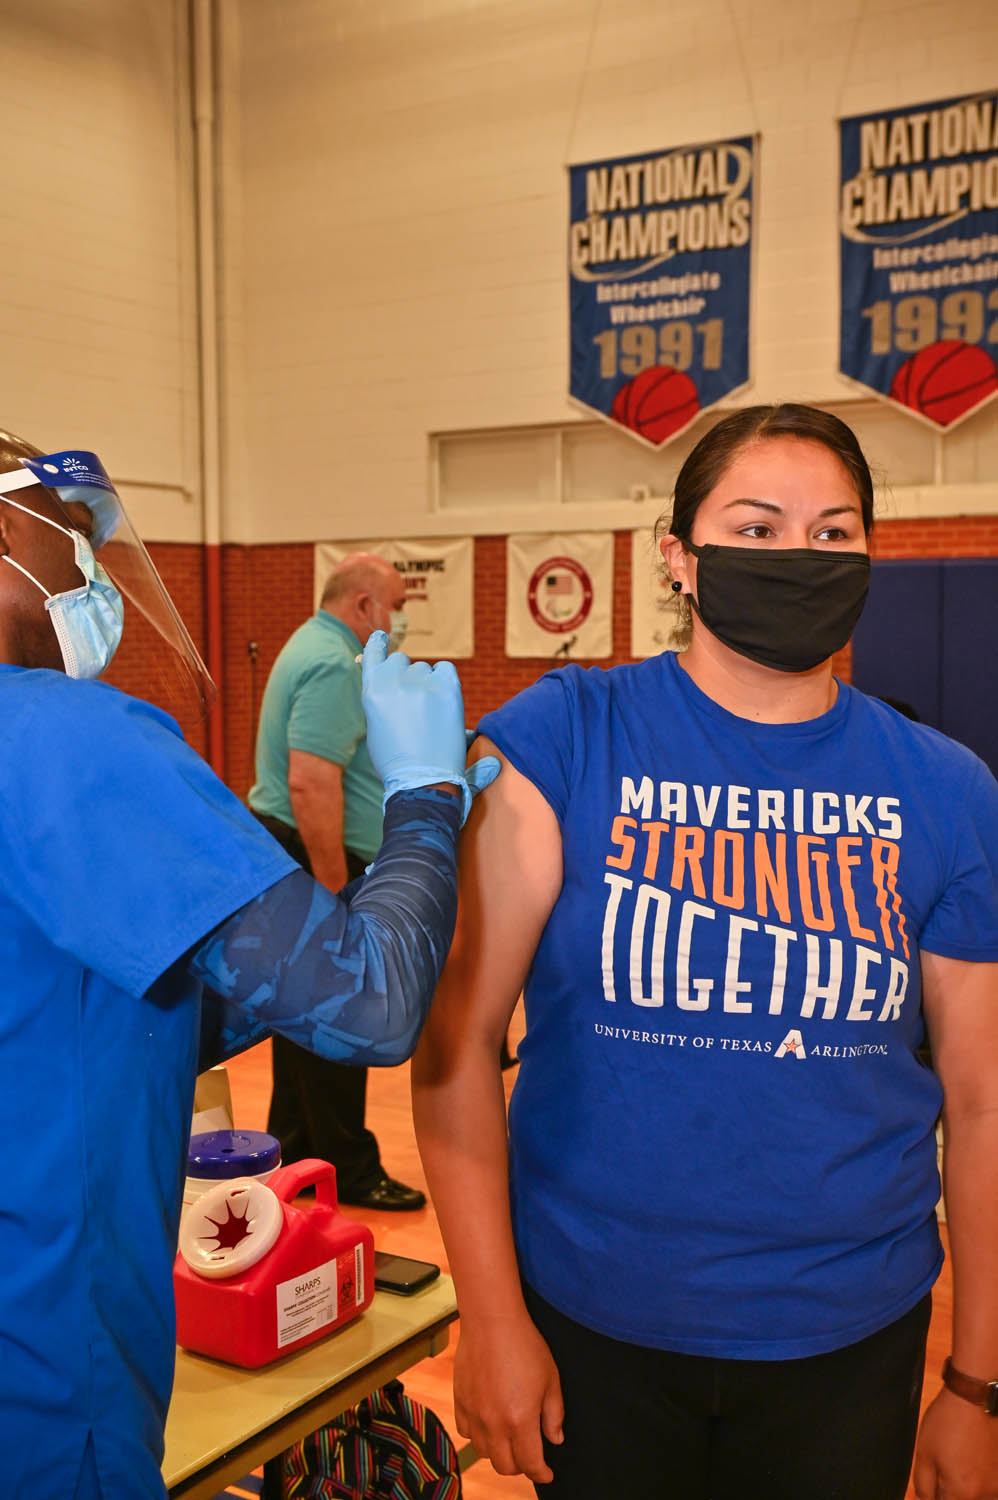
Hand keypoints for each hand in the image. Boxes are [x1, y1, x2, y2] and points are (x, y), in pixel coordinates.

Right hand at [362, 632, 498, 821]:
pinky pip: (445, 670)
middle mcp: (394, 681)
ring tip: (429, 717)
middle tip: (414, 704)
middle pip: (401, 661)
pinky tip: (443, 703)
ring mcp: (421, 683)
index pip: (373, 655)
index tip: (381, 636)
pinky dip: (445, 682)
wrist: (423, 781)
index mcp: (372, 691)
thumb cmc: (397, 760)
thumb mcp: (375, 726)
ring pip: (425, 670)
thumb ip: (378, 697)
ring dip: (427, 684)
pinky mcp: (447, 688)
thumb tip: (381, 675)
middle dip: (406, 676)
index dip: (378, 644)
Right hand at [453, 1313, 563, 1482]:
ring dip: (498, 1451)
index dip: (541, 1473)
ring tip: (508, 1437)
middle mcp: (494, 1423)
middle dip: (521, 1466)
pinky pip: (466, 1432)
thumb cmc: (525, 1345)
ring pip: (484, 1452)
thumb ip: (554, 1414)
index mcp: (521, 1420)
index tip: (547, 1473)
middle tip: (529, 1454)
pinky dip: (478, 1434)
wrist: (491, 1321)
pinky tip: (488, 1421)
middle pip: (505, 1466)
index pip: (530, 1464)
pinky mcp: (459, 1401)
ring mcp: (474, 1414)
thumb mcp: (551, 1379)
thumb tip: (554, 1440)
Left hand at [913, 1389, 997, 1499]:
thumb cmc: (947, 1422)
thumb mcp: (924, 1453)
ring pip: (977, 1496)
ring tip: (958, 1460)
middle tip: (944, 1466)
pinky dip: (979, 1480)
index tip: (933, 1483)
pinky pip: (990, 1488)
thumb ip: (924, 1486)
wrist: (974, 1398)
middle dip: (949, 1492)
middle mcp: (986, 1495)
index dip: (934, 1496)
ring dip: (965, 1487)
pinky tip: (971, 1459)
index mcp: (962, 1493)